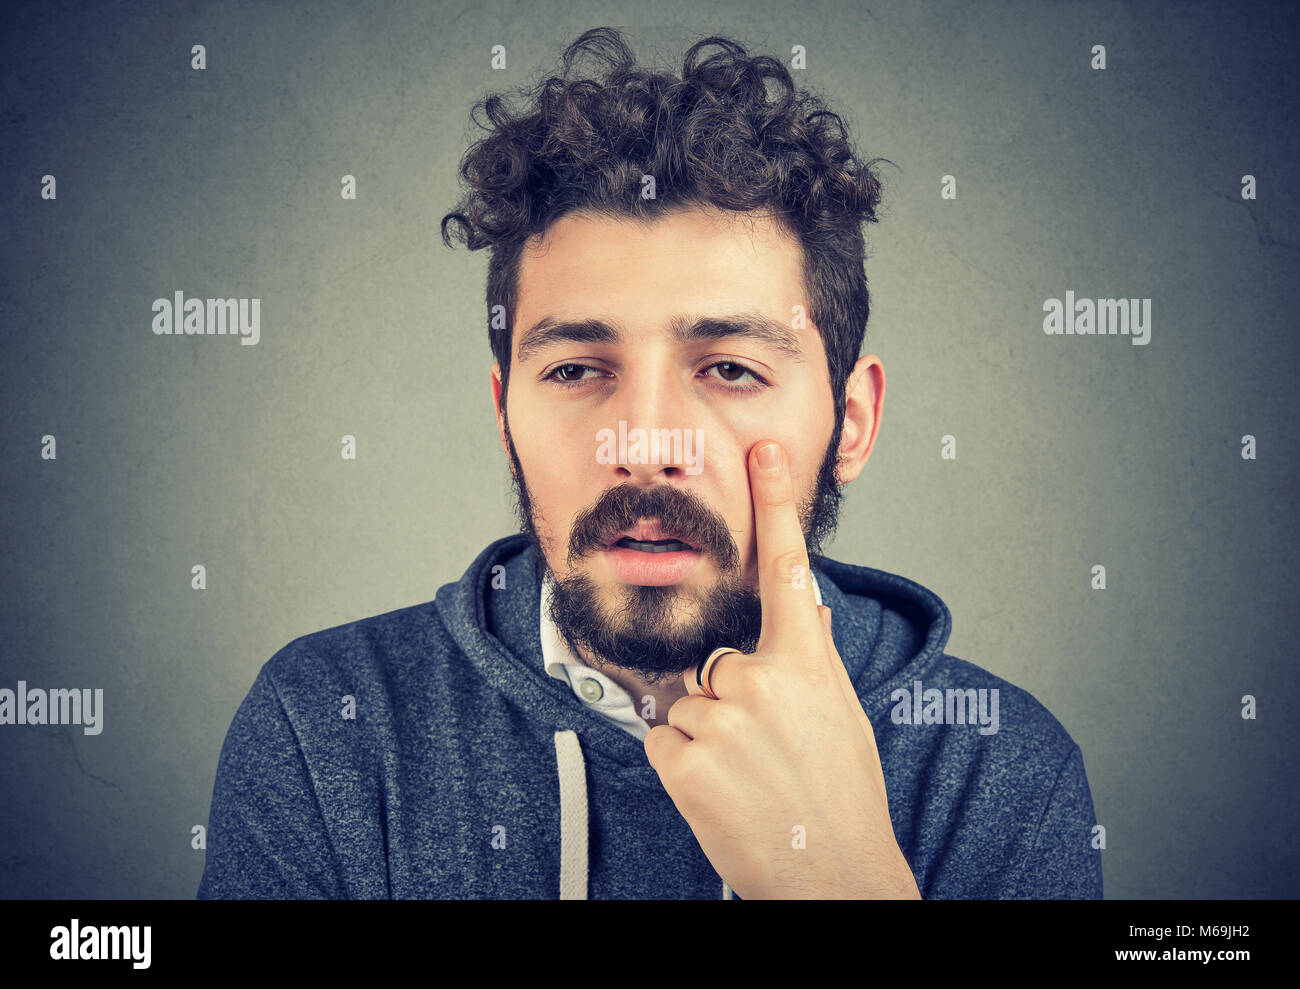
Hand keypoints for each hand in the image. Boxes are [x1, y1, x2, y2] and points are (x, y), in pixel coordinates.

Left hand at [643, 439, 919, 898]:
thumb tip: (792, 614)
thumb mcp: (839, 715)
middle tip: (768, 751)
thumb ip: (807, 661)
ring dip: (707, 738)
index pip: (787, 566)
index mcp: (808, 662)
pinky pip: (665, 740)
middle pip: (715, 662)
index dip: (774, 502)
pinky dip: (685, 766)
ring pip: (687, 704)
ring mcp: (720, 718)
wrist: (834, 876)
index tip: (762, 450)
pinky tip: (724, 793)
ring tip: (750, 777)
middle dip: (729, 700)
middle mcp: (761, 678)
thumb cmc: (842, 794)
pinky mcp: (683, 760)